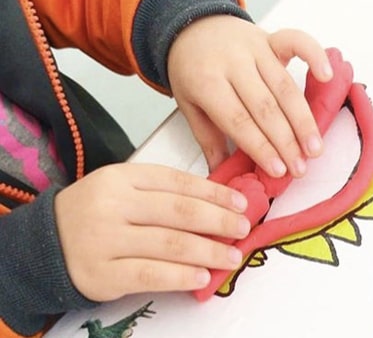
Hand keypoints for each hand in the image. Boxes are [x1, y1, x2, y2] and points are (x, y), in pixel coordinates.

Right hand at [54, 163, 249, 301]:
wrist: (46, 242)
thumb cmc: (96, 213)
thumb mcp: (123, 189)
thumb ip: (163, 192)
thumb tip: (216, 204)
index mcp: (123, 178)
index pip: (178, 182)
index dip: (214, 193)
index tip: (241, 203)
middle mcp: (114, 205)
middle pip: (178, 212)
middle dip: (218, 221)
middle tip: (243, 229)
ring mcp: (105, 240)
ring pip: (169, 244)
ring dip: (208, 251)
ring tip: (231, 256)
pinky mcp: (101, 274)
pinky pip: (149, 274)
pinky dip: (180, 276)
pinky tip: (201, 277)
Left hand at [167, 15, 332, 177]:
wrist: (189, 25)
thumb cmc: (192, 69)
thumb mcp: (189, 104)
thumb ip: (208, 139)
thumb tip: (222, 175)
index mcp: (206, 82)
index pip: (238, 120)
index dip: (261, 147)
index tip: (278, 170)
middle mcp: (232, 63)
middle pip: (265, 106)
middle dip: (286, 141)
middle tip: (300, 167)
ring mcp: (254, 48)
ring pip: (284, 86)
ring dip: (303, 119)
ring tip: (315, 146)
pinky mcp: (270, 37)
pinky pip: (296, 42)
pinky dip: (314, 56)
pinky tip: (327, 76)